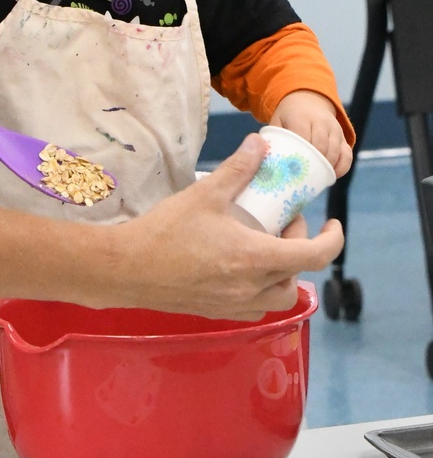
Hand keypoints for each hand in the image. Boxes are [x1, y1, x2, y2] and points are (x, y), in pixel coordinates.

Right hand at [103, 135, 344, 319]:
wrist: (126, 269)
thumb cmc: (164, 232)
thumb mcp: (205, 194)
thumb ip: (238, 169)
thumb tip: (260, 144)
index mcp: (255, 259)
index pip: (315, 256)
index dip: (332, 239)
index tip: (331, 223)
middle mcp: (251, 289)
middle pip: (297, 278)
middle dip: (298, 251)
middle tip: (279, 225)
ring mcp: (234, 305)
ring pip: (277, 297)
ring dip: (279, 273)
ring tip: (260, 247)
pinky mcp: (216, 312)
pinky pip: (253, 306)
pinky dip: (258, 287)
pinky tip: (236, 266)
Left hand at [270, 91, 351, 176]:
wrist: (308, 99)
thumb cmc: (288, 116)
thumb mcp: (277, 122)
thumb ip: (273, 139)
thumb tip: (264, 161)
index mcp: (300, 117)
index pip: (302, 138)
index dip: (300, 156)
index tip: (293, 171)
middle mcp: (320, 121)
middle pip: (320, 146)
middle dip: (313, 165)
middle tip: (303, 180)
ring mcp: (334, 128)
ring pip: (334, 151)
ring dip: (326, 167)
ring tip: (315, 180)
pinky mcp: (343, 136)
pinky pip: (347, 153)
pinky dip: (341, 166)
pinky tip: (331, 175)